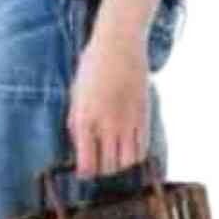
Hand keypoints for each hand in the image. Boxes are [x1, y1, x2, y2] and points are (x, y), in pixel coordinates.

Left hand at [66, 28, 149, 178]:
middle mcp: (106, 125)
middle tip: (99, 164)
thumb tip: (79, 147)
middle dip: (102, 170)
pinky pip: (142, 148)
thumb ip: (76, 123)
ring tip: (115, 158)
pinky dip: (135, 155)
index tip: (84, 173)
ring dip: (120, 165)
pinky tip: (129, 148)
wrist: (119, 45)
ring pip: (127, 162)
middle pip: (108, 167)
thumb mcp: (75, 95)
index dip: (85, 173)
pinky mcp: (143, 117)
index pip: (87, 164)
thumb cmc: (92, 66)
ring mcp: (127, 122)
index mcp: (84, 120)